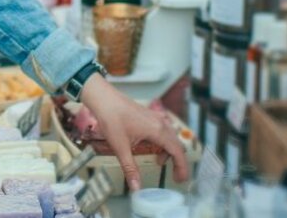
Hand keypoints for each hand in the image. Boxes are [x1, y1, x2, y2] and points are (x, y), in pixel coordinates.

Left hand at [80, 74, 188, 191]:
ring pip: (170, 137)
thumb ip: (130, 168)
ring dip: (168, 151)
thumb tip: (136, 188)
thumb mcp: (120, 147)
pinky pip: (163, 129)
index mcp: (158, 131)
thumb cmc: (112, 119)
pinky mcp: (150, 114)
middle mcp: (161, 123)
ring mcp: (156, 117)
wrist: (103, 98)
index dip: (182, 167)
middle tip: (174, 176)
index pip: (177, 152)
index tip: (181, 180)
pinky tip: (151, 146)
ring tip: (158, 161)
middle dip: (177, 161)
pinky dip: (162, 141)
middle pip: (177, 144)